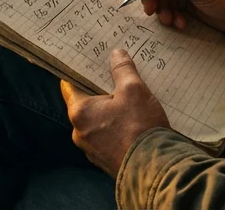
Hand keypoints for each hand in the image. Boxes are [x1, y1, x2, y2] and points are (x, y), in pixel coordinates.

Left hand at [61, 49, 169, 175]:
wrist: (155, 170)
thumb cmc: (140, 128)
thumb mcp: (134, 90)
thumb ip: (123, 69)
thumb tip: (116, 53)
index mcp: (80, 112)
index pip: (69, 85)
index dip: (79, 70)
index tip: (88, 60)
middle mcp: (79, 132)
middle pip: (84, 103)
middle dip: (99, 89)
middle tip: (113, 75)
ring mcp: (91, 149)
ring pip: (97, 120)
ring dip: (109, 110)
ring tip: (127, 97)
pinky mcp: (105, 160)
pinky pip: (106, 136)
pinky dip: (115, 126)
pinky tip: (133, 120)